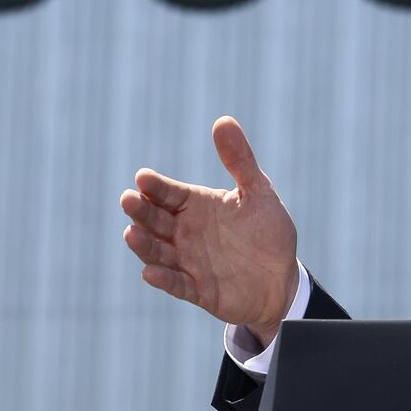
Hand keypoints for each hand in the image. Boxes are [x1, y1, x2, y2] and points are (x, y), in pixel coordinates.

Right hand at [120, 116, 299, 343]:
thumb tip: (223, 120)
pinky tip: (151, 272)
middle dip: (141, 211)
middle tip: (128, 200)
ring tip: (131, 233)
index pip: (169, 193)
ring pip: (158, 252)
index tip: (143, 177)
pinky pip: (177, 284)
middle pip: (156, 220)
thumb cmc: (267, 232)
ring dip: (144, 244)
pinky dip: (164, 279)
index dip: (156, 186)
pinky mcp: (198, 290)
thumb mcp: (257, 193)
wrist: (282, 277)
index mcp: (196, 206)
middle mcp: (185, 233)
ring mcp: (188, 262)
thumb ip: (240, 161)